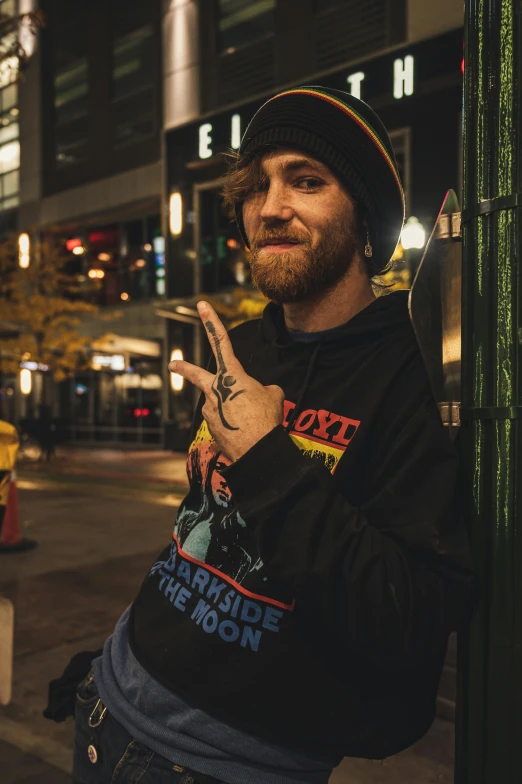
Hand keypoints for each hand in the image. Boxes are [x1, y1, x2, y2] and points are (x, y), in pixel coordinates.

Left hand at [168, 301, 284, 461]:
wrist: (257, 449)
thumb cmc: (266, 418)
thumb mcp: (274, 395)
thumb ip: (263, 390)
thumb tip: (260, 395)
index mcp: (232, 375)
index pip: (222, 342)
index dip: (212, 322)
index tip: (202, 306)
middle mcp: (215, 389)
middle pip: (196, 375)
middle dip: (184, 369)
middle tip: (173, 364)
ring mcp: (210, 410)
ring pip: (220, 406)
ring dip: (233, 412)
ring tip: (250, 423)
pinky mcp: (209, 428)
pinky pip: (223, 423)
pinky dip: (234, 427)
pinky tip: (244, 434)